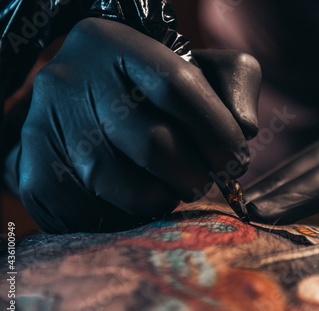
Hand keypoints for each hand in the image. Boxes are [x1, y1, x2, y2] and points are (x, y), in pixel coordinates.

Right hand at [8, 18, 260, 232]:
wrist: (87, 104)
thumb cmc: (155, 91)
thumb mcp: (201, 69)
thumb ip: (235, 86)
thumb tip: (245, 129)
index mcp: (117, 44)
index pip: (178, 87)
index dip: (217, 132)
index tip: (236, 160)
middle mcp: (73, 78)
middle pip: (150, 142)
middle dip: (194, 174)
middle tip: (206, 181)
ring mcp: (46, 123)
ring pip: (118, 182)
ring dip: (160, 198)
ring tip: (172, 190)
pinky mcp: (32, 168)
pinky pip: (86, 210)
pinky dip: (124, 215)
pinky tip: (139, 201)